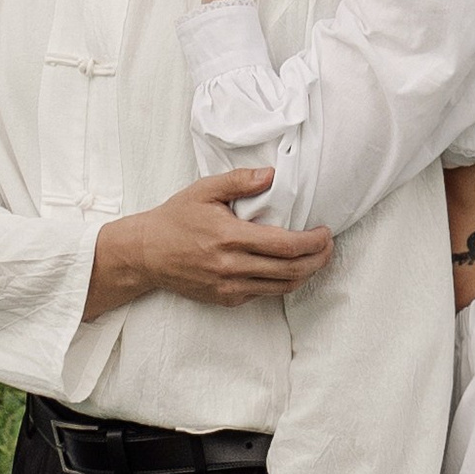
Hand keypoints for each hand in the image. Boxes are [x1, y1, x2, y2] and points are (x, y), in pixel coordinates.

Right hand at [85, 169, 333, 315]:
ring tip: (316, 258)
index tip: (325, 232)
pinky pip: (264, 294)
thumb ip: (239, 181)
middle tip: (328, 246)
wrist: (146, 253)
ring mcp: (229, 287)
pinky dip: (282, 282)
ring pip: (282, 287)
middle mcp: (231, 267)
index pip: (285, 245)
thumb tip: (272, 174)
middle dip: (318, 260)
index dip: (313, 242)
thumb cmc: (175, 219)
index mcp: (229, 238)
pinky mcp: (226, 299)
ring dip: (306, 274)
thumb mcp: (204, 190)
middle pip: (291, 271)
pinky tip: (287, 267)